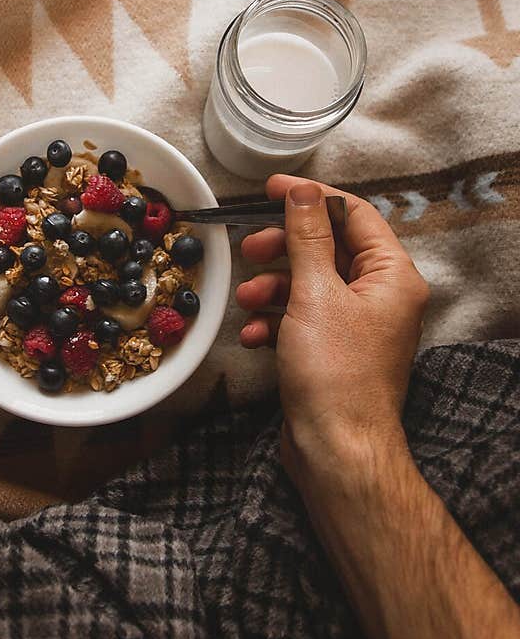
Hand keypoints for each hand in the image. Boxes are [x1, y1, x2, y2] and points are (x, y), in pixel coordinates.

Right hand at [235, 174, 429, 479]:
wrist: (336, 448)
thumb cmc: (336, 375)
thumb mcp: (316, 294)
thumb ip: (307, 237)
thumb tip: (302, 192)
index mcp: (392, 275)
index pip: (354, 215)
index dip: (311, 198)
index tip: (270, 190)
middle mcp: (381, 297)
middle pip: (328, 249)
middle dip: (283, 249)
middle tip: (249, 248)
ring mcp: (357, 326)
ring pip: (310, 286)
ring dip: (272, 288)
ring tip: (247, 299)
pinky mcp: (333, 352)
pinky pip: (302, 320)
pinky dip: (275, 322)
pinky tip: (254, 336)